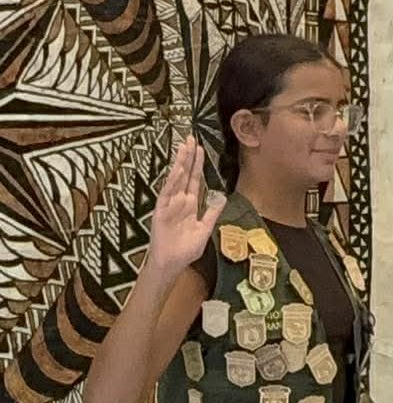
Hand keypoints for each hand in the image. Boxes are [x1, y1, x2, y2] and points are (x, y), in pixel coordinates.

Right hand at [146, 137, 225, 280]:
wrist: (172, 264)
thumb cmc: (186, 250)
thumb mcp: (204, 230)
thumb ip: (212, 213)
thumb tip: (221, 198)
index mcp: (191, 205)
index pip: (195, 181)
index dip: (198, 165)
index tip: (200, 149)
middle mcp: (180, 201)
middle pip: (186, 175)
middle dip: (188, 157)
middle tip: (191, 138)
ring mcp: (170, 204)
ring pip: (176, 180)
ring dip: (181, 164)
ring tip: (184, 147)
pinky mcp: (161, 210)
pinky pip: (167, 193)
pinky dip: (172, 181)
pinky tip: (177, 169)